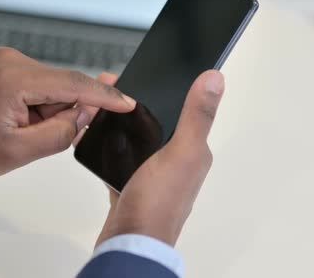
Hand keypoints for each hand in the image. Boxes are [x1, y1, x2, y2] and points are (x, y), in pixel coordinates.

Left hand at [0, 47, 135, 179]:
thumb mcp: (17, 152)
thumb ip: (59, 133)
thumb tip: (85, 115)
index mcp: (14, 80)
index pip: (73, 84)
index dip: (105, 96)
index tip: (129, 103)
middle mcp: (12, 61)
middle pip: (64, 85)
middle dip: (67, 111)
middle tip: (45, 136)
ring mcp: (7, 60)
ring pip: (52, 86)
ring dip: (50, 110)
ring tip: (22, 132)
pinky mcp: (5, 65)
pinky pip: (39, 84)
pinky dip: (40, 104)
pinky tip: (22, 121)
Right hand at [76, 70, 224, 246]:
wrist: (129, 242)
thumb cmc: (158, 203)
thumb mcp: (181, 153)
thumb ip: (196, 116)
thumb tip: (215, 78)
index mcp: (193, 150)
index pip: (183, 107)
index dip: (164, 86)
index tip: (142, 71)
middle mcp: (176, 160)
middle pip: (156, 119)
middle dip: (134, 101)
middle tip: (109, 87)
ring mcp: (153, 172)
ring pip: (137, 136)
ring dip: (120, 120)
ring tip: (98, 107)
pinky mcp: (132, 182)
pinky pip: (121, 155)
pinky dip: (110, 142)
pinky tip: (97, 134)